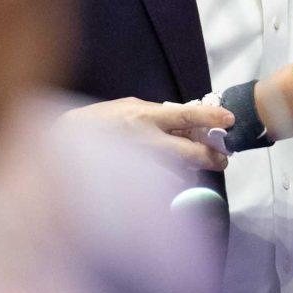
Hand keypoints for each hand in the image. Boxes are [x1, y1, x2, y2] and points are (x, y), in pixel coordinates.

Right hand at [59, 97, 234, 171]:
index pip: (186, 115)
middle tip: (222, 159)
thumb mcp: (129, 106)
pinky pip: (159, 186)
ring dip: (188, 170)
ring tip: (192, 165)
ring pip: (177, 173)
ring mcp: (137, 164)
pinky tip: (166, 177)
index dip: (211, 116)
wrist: (63, 143)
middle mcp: (144, 141)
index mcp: (145, 116)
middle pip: (189, 154)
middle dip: (211, 158)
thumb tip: (186, 120)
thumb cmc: (98, 121)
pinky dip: (168, 180)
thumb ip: (157, 114)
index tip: (229, 119)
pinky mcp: (130, 183)